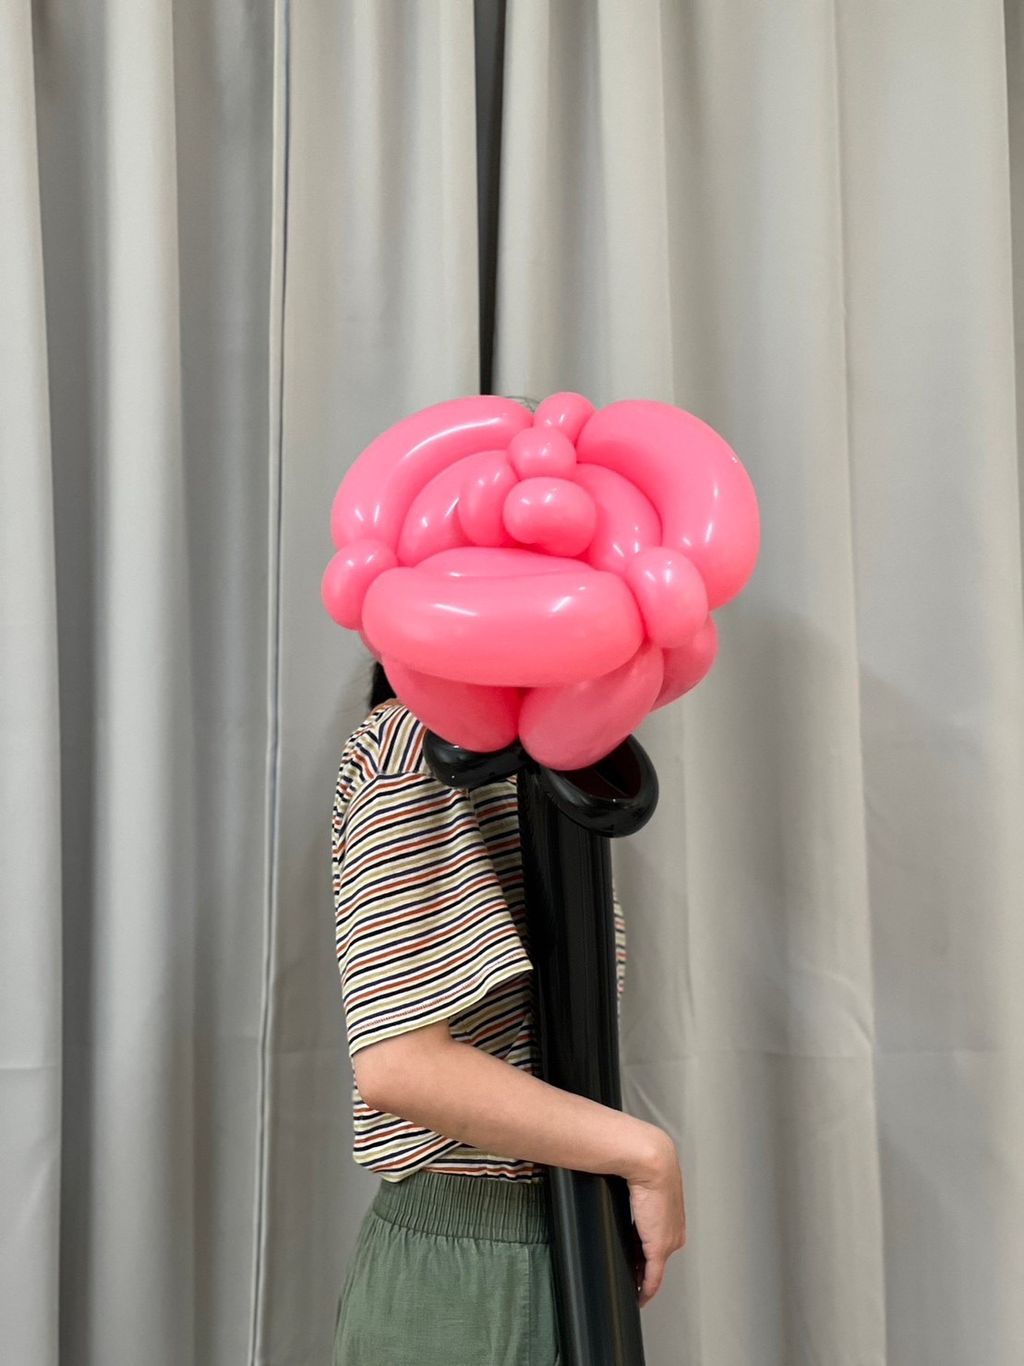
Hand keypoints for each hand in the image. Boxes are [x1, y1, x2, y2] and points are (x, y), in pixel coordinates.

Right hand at [625, 1126, 685, 1305]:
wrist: (652, 1162)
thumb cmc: (645, 1162)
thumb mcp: (639, 1177)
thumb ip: (633, 1185)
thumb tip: (615, 1179)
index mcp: (671, 1212)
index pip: (657, 1237)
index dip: (644, 1250)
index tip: (634, 1258)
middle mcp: (674, 1229)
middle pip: (656, 1256)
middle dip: (641, 1266)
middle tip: (628, 1275)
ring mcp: (668, 1240)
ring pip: (654, 1268)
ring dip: (642, 1278)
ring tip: (630, 1286)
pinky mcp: (658, 1248)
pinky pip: (653, 1278)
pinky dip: (646, 1289)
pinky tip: (639, 1296)